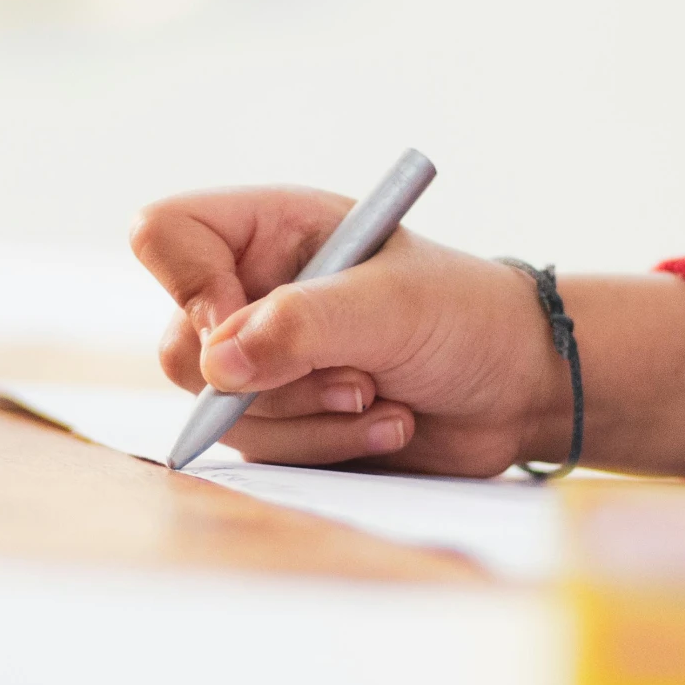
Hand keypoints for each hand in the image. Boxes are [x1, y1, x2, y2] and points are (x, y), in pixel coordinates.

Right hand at [131, 186, 570, 473]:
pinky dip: (325, 449)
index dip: (186, 284)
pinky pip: (261, 453)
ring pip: (222, 412)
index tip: (241, 323)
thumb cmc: (466, 316)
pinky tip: (387, 425)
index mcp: (270, 231)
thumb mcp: (389, 306)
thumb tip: (214, 365)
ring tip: (384, 399)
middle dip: (272, 381)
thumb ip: (300, 327)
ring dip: (311, 420)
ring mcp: (261, 362)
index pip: (165, 235)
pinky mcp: (281, 421)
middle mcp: (252, 291)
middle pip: (180, 346)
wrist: (518, 387)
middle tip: (355, 379)